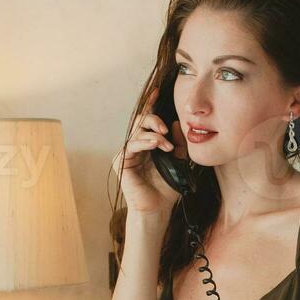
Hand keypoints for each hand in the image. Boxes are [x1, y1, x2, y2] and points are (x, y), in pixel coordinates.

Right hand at [113, 86, 185, 215]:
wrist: (158, 208)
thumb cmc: (167, 188)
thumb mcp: (178, 161)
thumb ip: (178, 143)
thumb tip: (177, 124)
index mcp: (148, 143)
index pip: (148, 121)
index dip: (151, 104)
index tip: (157, 91)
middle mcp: (136, 146)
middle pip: (140, 122)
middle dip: (153, 120)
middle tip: (166, 128)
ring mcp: (127, 153)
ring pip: (137, 132)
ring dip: (153, 135)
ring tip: (166, 144)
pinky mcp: (121, 162)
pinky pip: (131, 145)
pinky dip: (145, 143)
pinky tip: (156, 145)